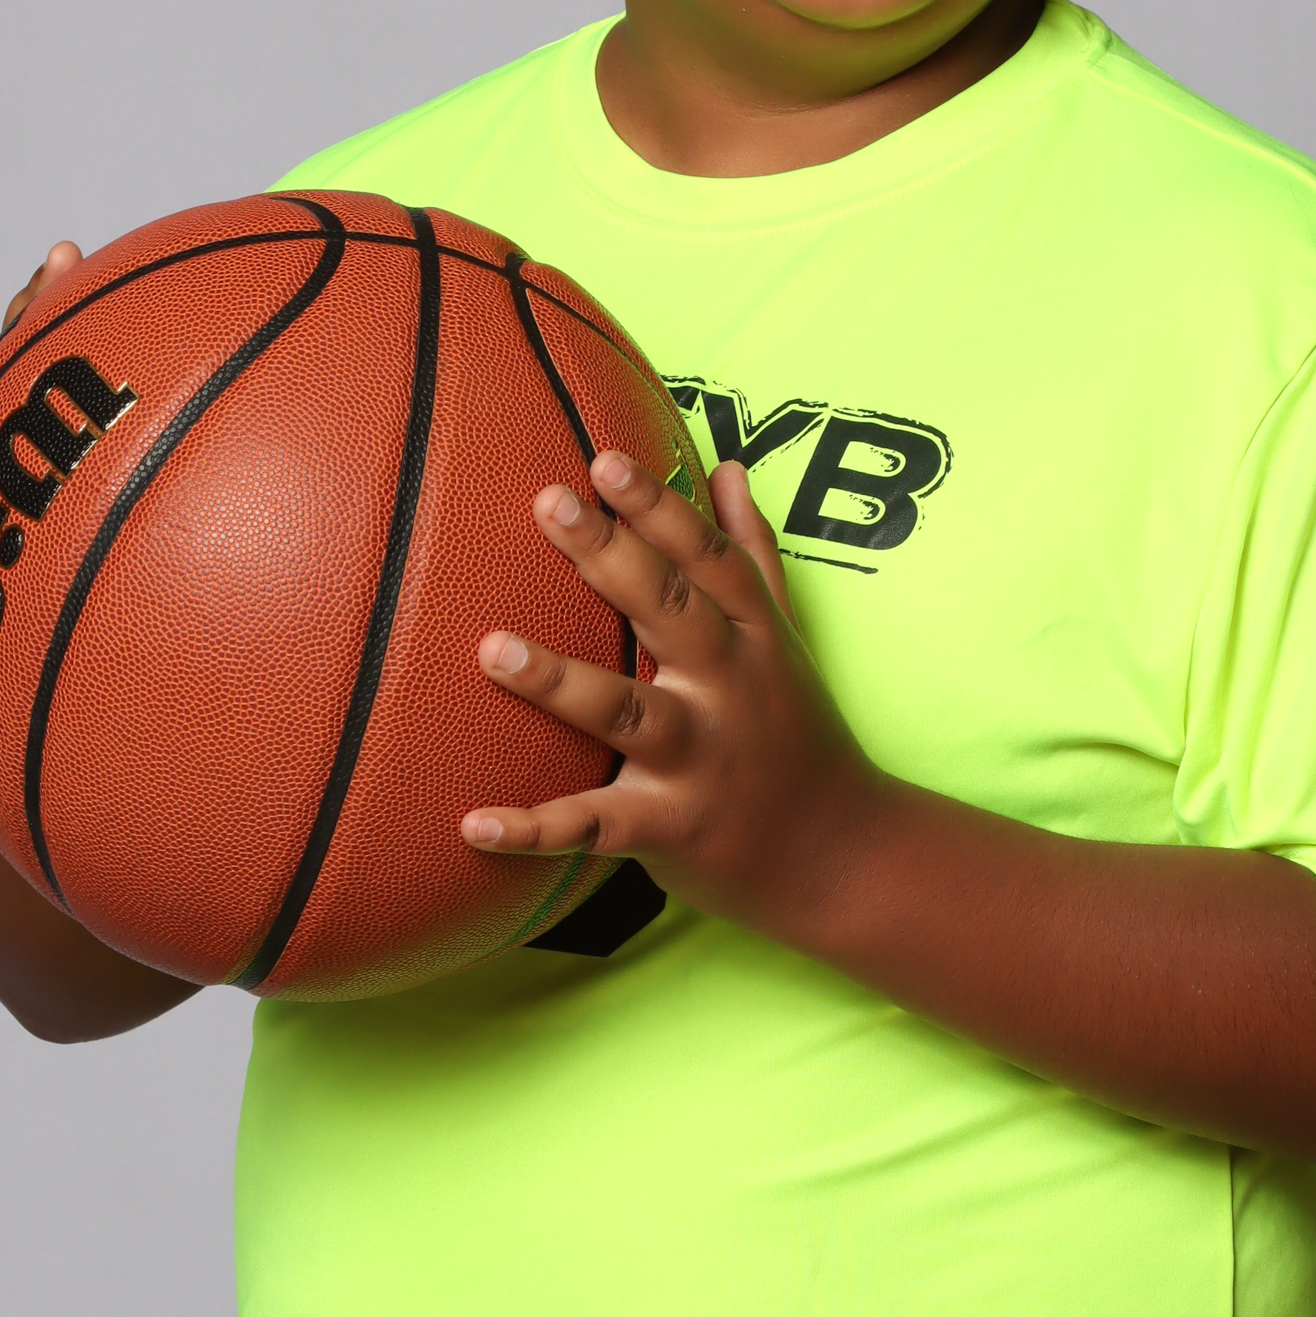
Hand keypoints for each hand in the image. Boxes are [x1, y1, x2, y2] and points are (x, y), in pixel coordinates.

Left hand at [461, 453, 886, 928]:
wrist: (842, 856)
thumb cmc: (800, 734)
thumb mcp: (788, 638)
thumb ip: (754, 554)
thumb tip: (729, 469)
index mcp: (754, 639)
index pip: (709, 560)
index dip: (661, 508)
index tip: (606, 460)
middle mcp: (731, 691)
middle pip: (670, 613)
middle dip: (611, 557)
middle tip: (550, 502)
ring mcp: (701, 762)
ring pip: (627, 713)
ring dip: (560, 682)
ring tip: (492, 648)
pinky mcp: (671, 829)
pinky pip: (595, 827)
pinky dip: (536, 829)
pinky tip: (473, 824)